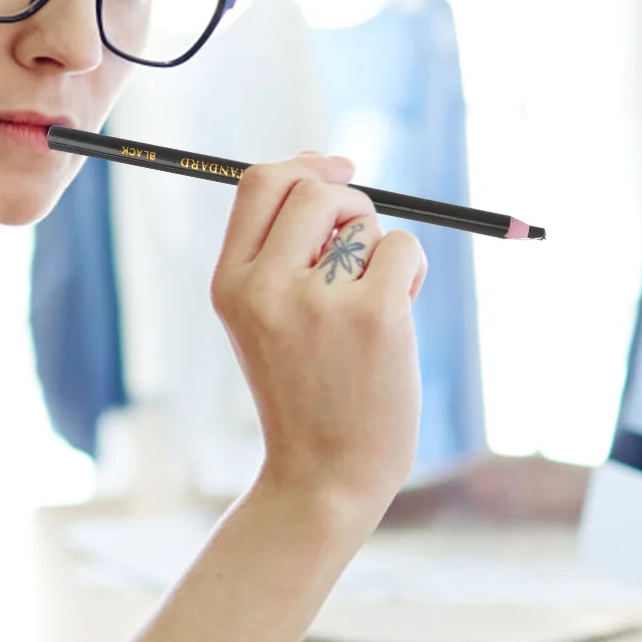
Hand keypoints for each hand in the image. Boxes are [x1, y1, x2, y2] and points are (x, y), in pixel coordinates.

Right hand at [211, 152, 426, 516]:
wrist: (323, 477)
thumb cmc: (304, 394)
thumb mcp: (264, 320)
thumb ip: (280, 250)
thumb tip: (324, 164)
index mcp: (229, 285)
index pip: (259, 183)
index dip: (303, 163)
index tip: (336, 167)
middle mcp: (265, 287)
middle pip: (317, 189)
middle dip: (352, 203)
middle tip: (363, 247)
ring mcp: (319, 301)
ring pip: (366, 225)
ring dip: (380, 256)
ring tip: (370, 311)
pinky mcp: (374, 315)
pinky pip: (404, 250)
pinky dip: (411, 274)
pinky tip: (396, 320)